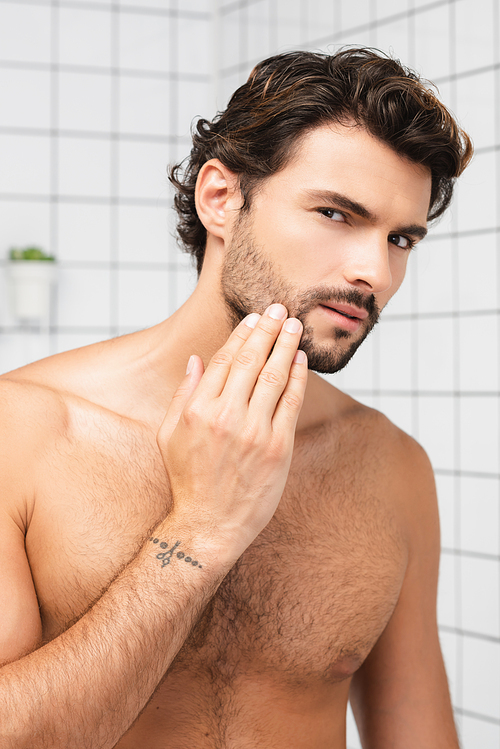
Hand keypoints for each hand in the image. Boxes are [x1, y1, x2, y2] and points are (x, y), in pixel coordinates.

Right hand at [156, 304, 307, 555]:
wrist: (209, 524)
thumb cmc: (187, 479)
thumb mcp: (168, 435)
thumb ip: (183, 394)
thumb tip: (196, 359)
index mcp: (197, 410)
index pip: (225, 361)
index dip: (242, 335)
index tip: (253, 318)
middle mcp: (226, 416)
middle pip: (252, 362)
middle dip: (268, 330)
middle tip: (279, 309)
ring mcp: (254, 432)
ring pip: (274, 377)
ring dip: (286, 346)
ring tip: (294, 326)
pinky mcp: (277, 448)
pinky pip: (290, 404)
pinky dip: (297, 378)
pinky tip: (300, 360)